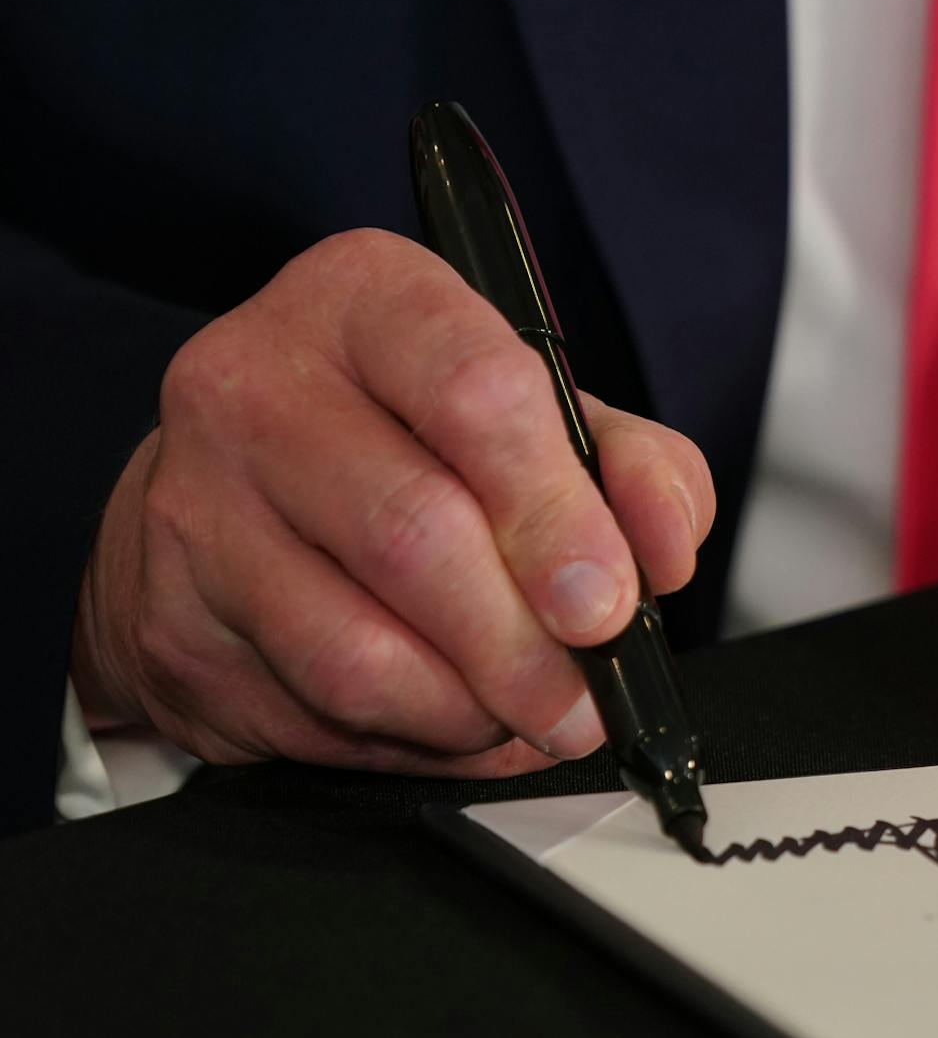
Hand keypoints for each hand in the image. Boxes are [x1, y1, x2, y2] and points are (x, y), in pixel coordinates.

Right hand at [72, 229, 715, 775]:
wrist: (238, 493)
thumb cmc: (410, 440)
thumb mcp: (543, 415)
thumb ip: (634, 466)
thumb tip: (664, 545)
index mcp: (367, 299)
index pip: (474, 391)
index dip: (555, 511)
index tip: (608, 600)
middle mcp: (258, 383)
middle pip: (414, 534)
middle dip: (525, 644)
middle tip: (585, 696)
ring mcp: (197, 504)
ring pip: (356, 649)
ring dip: (470, 708)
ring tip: (524, 711)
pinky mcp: (173, 621)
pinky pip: (313, 713)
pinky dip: (409, 738)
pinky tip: (445, 715)